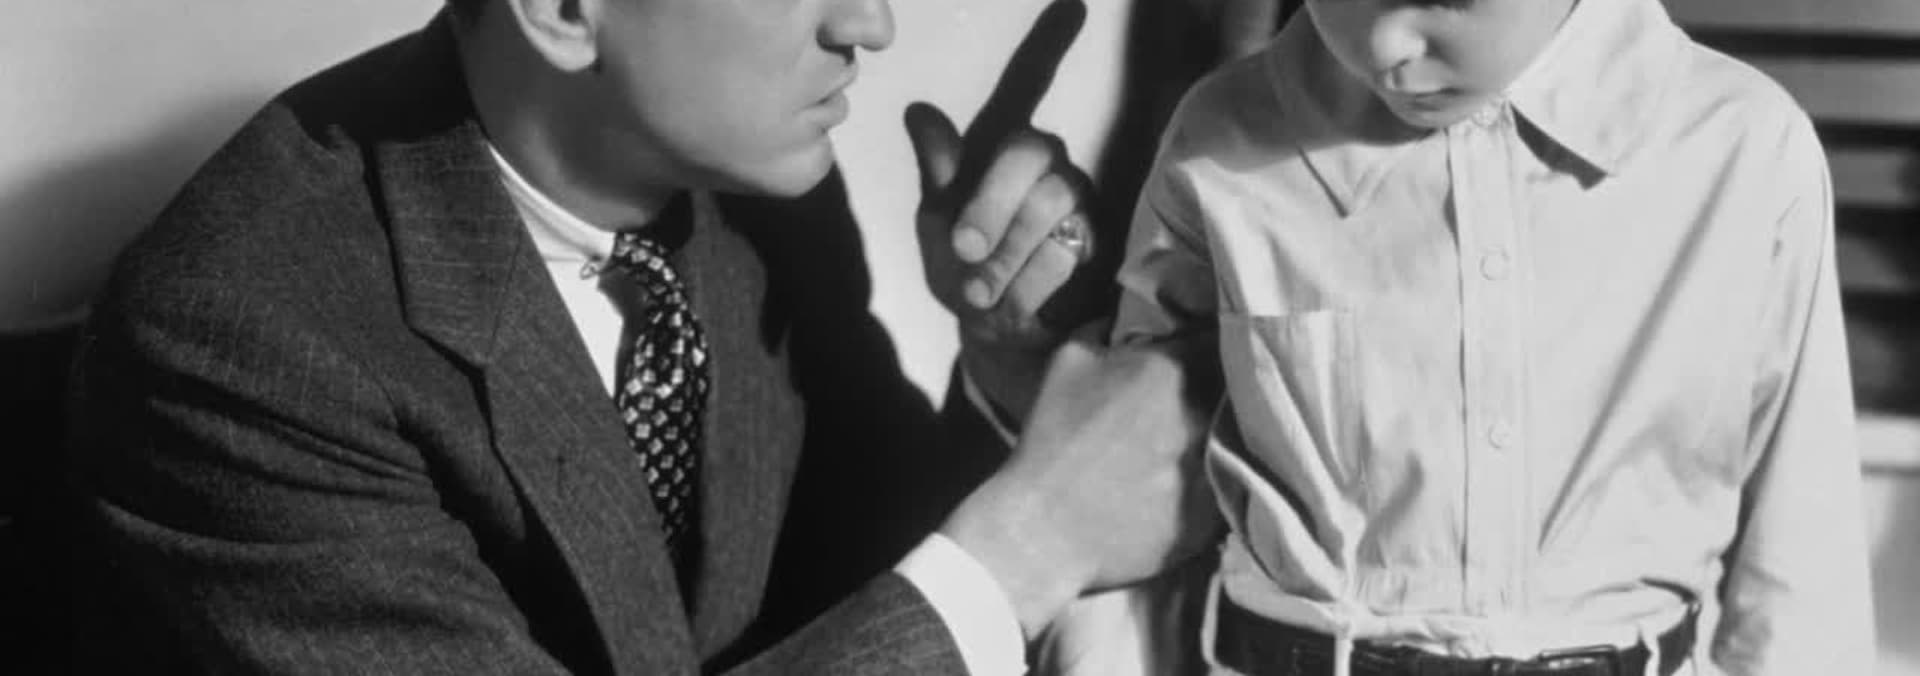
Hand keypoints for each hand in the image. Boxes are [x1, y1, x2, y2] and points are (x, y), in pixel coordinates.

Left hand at [904, 0, 1117, 420]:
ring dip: (1007, 258)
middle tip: (964, 254)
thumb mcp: (937, 224)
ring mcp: (1081, 202)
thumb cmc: (966, 271)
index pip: (1030, 84)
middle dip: (990, 208)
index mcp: (1006, 148)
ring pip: (1050, 208)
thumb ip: (939, 174)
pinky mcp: (1102, 246)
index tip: (1073, 4)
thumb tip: (918, 112)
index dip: (1051, 43)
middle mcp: (1050, 164)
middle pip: (1030, 156)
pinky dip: (1031, 284)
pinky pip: (1068, 254)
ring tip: (982, 294)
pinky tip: (1017, 303)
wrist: (1000, 338)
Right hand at [940, 322, 1223, 637]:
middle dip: (1229, 383)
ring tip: (1206, 435)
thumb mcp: (1068, 361)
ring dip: (1232, 429)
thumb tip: (1124, 312)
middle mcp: (1207, 411)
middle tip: (1208, 390)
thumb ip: (1104, 325)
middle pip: (1241, 385)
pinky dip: (1227, 475)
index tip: (1206, 345)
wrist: (1046, 528)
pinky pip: (1239, 481)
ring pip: (1247, 434)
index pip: (1222, 333)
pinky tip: (1200, 478)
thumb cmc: (1052, 440)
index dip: (1216, 338)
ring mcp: (1218, 463)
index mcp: (1176, 367)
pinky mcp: (1219, 511)